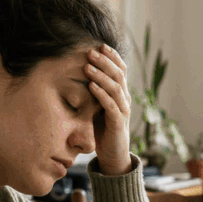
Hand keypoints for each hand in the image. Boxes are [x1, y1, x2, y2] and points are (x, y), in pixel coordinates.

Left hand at [85, 44, 131, 175]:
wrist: (113, 156)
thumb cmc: (102, 130)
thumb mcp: (96, 107)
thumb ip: (93, 92)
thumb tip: (77, 75)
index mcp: (121, 94)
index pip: (121, 70)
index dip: (112, 57)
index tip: (100, 45)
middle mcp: (125, 99)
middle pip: (119, 75)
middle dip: (105, 61)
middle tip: (91, 51)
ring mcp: (123, 111)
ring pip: (116, 87)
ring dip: (101, 75)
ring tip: (87, 66)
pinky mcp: (118, 123)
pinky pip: (111, 105)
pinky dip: (101, 94)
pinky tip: (91, 86)